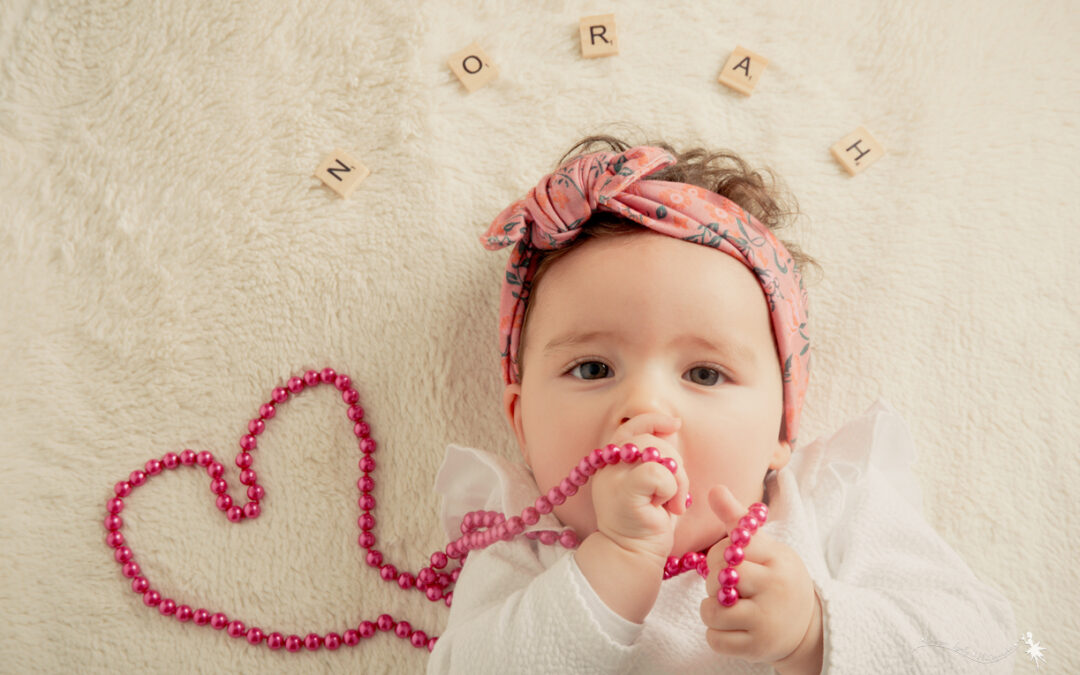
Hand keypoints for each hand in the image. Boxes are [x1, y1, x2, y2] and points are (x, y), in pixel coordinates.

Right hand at [589, 413, 689, 564]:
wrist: (632, 557)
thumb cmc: (646, 524)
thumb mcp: (652, 485)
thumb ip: (656, 458)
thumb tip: (669, 428)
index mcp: (613, 463)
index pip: (630, 427)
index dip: (653, 420)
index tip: (674, 423)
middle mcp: (608, 467)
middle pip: (650, 440)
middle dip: (675, 462)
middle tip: (677, 494)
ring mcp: (612, 479)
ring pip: (656, 454)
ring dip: (676, 479)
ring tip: (673, 504)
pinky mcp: (624, 493)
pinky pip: (656, 473)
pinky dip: (670, 488)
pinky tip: (667, 509)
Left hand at [699, 485, 822, 670]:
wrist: (808, 628)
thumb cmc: (778, 580)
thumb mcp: (767, 548)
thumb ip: (739, 520)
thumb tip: (714, 489)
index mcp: (778, 558)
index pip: (731, 547)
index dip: (720, 554)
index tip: (731, 561)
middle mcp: (775, 588)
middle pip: (719, 577)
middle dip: (713, 582)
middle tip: (726, 586)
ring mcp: (767, 620)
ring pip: (713, 610)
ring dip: (710, 609)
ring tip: (727, 606)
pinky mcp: (757, 647)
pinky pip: (715, 638)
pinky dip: (715, 633)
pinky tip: (730, 627)